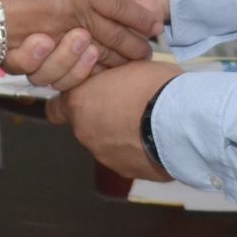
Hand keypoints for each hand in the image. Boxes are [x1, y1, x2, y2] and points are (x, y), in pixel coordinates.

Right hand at [0, 0, 161, 70]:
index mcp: (34, 3)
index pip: (7, 30)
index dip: (8, 37)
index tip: (30, 34)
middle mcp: (45, 29)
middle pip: (28, 58)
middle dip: (42, 57)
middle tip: (61, 39)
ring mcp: (65, 48)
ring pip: (50, 73)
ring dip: (68, 64)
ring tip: (89, 45)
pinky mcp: (85, 64)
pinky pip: (74, 81)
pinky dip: (85, 75)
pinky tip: (100, 59)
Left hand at [48, 61, 182, 181]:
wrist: (181, 121)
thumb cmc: (155, 87)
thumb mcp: (128, 65)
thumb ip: (110, 75)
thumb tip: (112, 77)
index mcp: (80, 103)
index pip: (55, 108)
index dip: (71, 102)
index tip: (86, 96)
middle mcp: (86, 133)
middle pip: (85, 125)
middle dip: (103, 116)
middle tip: (128, 103)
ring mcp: (105, 156)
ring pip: (106, 143)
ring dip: (121, 134)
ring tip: (147, 120)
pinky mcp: (127, 171)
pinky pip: (128, 158)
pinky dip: (138, 149)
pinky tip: (156, 137)